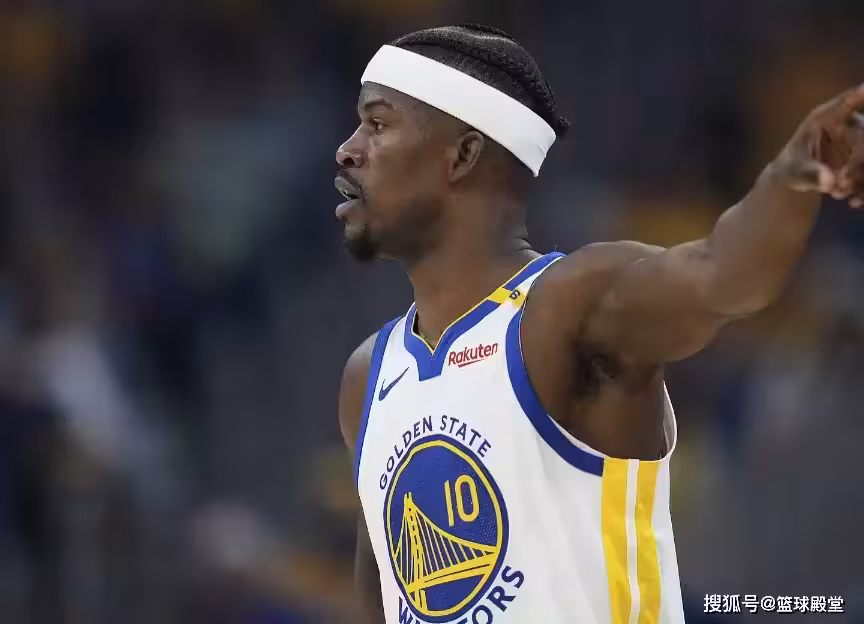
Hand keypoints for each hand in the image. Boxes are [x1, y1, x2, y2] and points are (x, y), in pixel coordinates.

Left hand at [771, 84, 863, 207]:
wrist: (796, 180)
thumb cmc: (790, 169)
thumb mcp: (794, 172)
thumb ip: (811, 174)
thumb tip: (829, 182)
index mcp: (824, 118)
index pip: (843, 104)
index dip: (856, 96)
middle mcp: (846, 123)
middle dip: (858, 163)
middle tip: (841, 183)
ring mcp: (858, 138)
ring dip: (861, 177)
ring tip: (838, 193)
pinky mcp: (863, 155)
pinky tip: (853, 201)